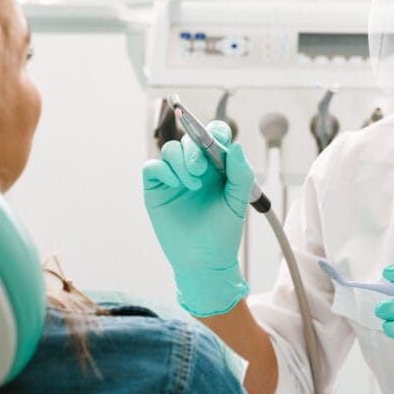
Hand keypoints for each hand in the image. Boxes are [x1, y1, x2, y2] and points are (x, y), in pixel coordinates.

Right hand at [142, 121, 253, 316]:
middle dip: (193, 149)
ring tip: (191, 185)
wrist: (204, 261)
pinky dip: (162, 170)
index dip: (213, 131)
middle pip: (189, 139)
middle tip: (199, 169)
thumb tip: (236, 146)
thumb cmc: (223, 233)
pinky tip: (175, 185)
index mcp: (218, 167)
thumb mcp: (238, 202)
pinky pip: (152, 167)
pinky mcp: (157, 189)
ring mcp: (174, 177)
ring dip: (180, 161)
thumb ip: (240, 174)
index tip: (216, 140)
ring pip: (170, 150)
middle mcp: (195, 168)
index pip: (214, 136)